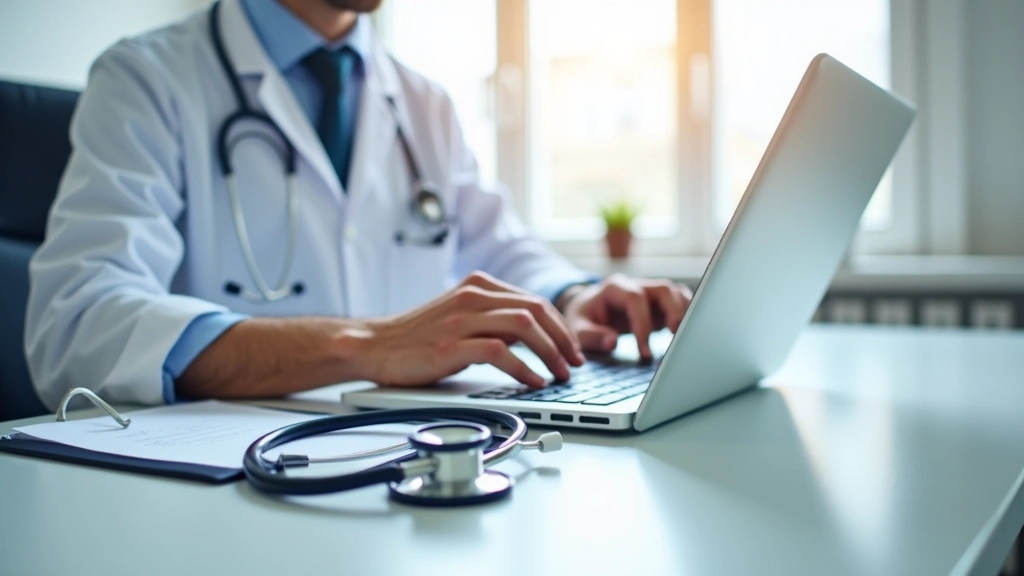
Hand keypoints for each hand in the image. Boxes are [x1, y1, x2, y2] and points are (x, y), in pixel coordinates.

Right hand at [360, 272, 585, 387]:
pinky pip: (500, 352)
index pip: (534, 301)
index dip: (560, 327)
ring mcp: (462, 319)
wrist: (373, 345)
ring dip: (551, 352)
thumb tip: (533, 337)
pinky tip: (534, 381)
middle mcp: (473, 296)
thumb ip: (493, 318)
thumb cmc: (416, 337)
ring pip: (524, 327)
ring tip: (560, 374)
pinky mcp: (451, 344)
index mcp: (478, 285)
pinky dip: (524, 368)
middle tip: (575, 364)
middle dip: (563, 339)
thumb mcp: (460, 317)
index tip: (572, 350)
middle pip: (536, 310)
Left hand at [558, 274, 692, 359]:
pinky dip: (686, 314)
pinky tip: (685, 334)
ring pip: (675, 292)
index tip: (644, 352)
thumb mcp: (577, 330)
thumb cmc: (583, 319)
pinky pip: (679, 301)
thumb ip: (592, 336)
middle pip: (663, 289)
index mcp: (613, 288)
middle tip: (675, 338)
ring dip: (684, 313)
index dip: (642, 323)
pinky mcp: (658, 303)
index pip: (634, 298)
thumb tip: (612, 342)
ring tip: (684, 338)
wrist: (586, 309)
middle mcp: (635, 285)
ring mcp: (649, 292)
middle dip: (673, 312)